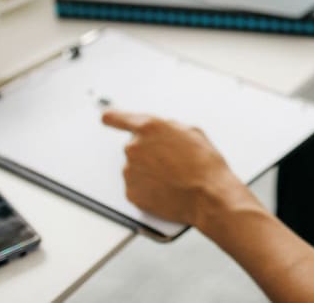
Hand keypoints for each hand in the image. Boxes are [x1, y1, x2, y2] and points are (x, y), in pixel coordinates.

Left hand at [102, 110, 251, 228]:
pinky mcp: (131, 192)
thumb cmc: (204, 164)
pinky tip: (166, 188)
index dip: (112, 117)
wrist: (207, 195)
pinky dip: (147, 187)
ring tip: (173, 177)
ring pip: (135, 167)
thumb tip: (162, 131)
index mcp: (149, 127)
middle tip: (170, 160)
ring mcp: (130, 171)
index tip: (106, 117)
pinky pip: (136, 186)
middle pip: (134, 146)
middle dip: (148, 151)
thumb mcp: (192, 132)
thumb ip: (168, 127)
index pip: (117, 118)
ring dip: (149, 170)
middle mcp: (134, 148)